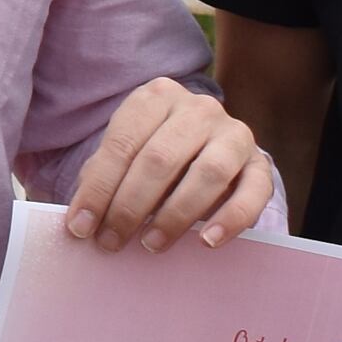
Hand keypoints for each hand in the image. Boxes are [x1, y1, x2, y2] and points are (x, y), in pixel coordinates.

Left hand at [63, 79, 276, 252]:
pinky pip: (254, 191)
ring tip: (151, 244)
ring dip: (175, 214)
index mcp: (156, 97)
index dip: (98, 188)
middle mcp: (198, 108)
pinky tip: (208, 241)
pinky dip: (231, 218)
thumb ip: (103, 179)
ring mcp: (234, 133)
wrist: (208, 146)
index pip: (122, 143)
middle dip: (130, 205)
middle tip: (112, 241)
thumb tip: (82, 221)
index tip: (80, 227)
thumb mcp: (126, 155)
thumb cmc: (154, 155)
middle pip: (160, 158)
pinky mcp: (260, 162)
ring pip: (208, 172)